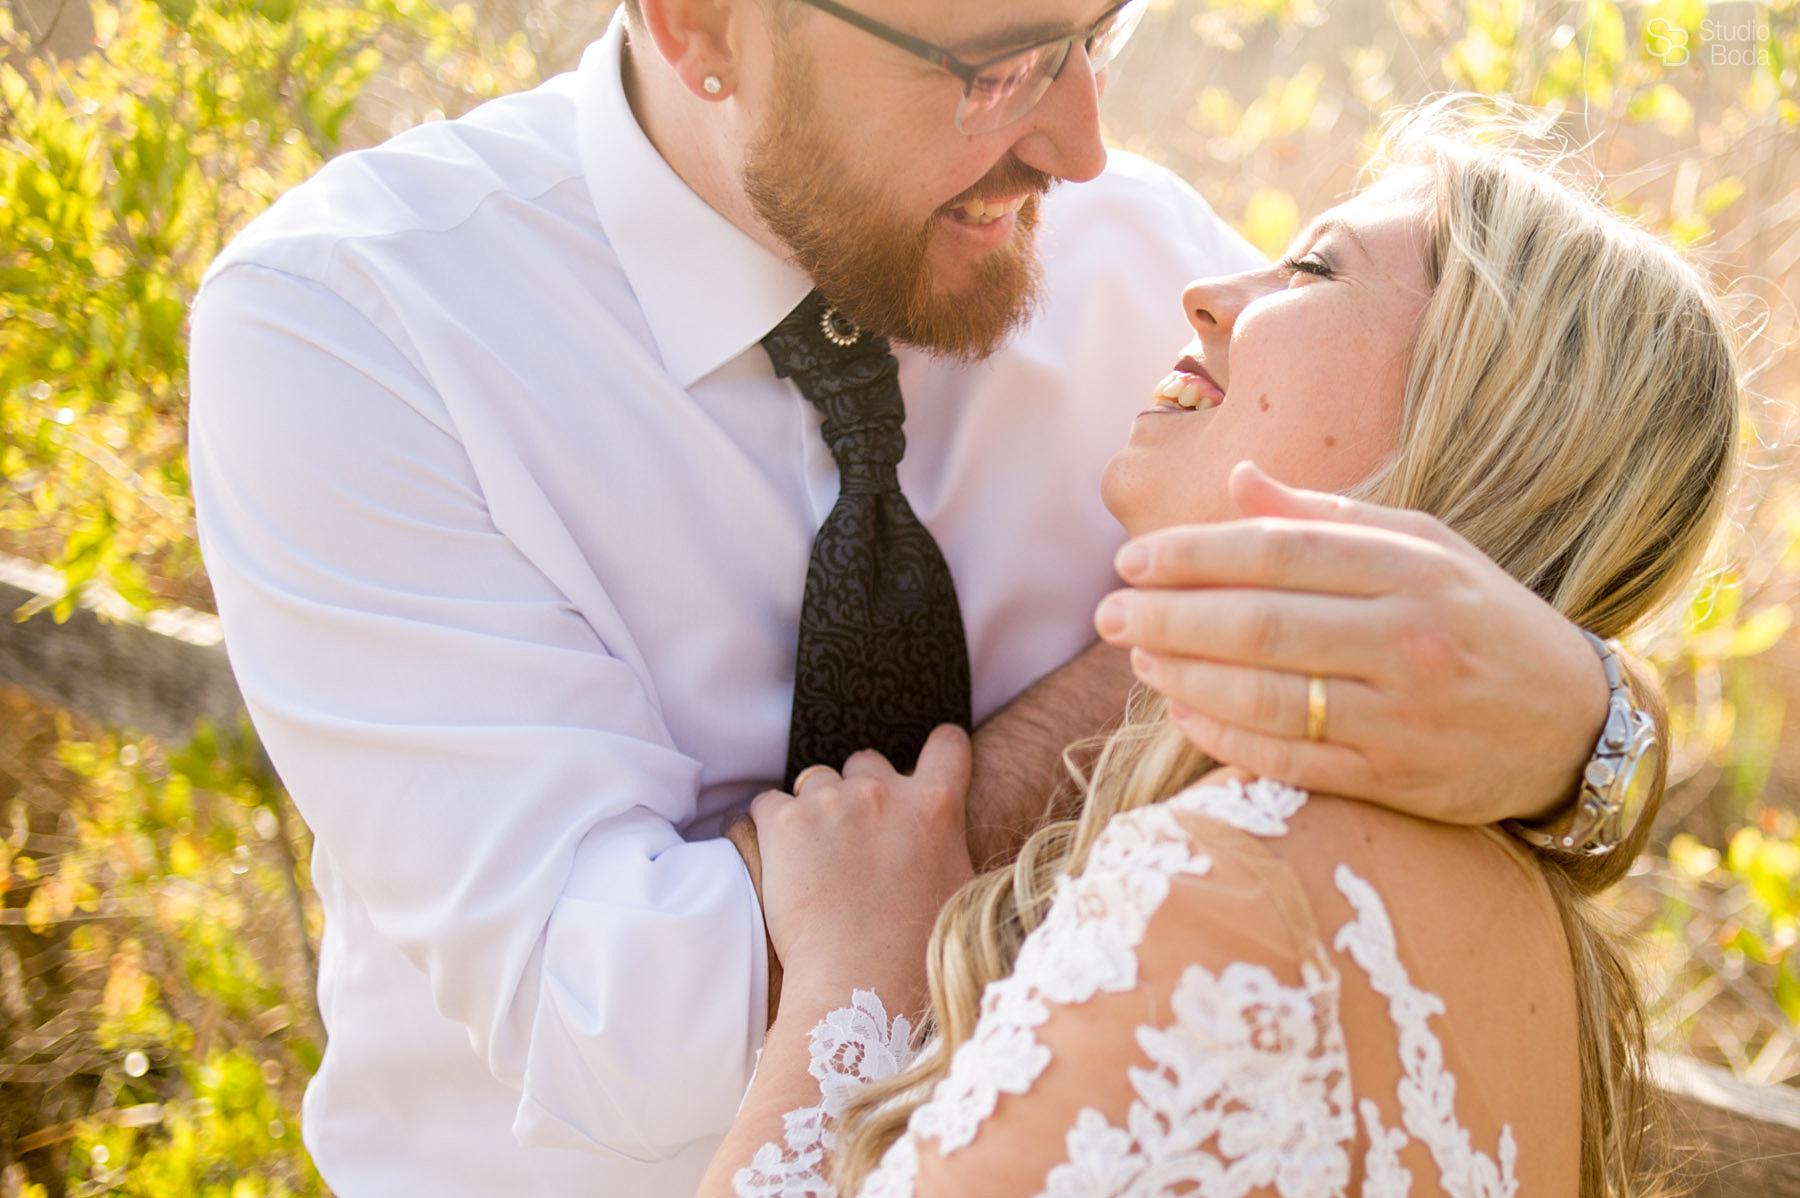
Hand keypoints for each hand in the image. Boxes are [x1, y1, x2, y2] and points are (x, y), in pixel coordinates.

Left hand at [748, 724, 974, 1017]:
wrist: (861, 983)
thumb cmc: (916, 953)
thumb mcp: (957, 888)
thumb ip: (944, 843)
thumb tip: (933, 833)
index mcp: (936, 806)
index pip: (946, 744)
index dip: (937, 750)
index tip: (927, 763)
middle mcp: (883, 793)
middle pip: (866, 761)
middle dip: (860, 790)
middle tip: (853, 840)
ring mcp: (830, 803)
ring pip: (815, 781)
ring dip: (814, 809)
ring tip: (812, 860)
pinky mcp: (784, 822)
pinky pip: (767, 805)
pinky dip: (770, 827)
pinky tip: (779, 863)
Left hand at [1095, 460, 1604, 825]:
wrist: (1574, 724)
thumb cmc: (1480, 618)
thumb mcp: (1425, 546)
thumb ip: (1325, 515)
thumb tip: (1237, 479)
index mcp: (1412, 570)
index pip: (1278, 553)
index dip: (1194, 555)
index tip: (1133, 560)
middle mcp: (1408, 640)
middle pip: (1260, 625)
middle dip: (1168, 618)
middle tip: (1107, 615)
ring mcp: (1401, 716)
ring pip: (1267, 697)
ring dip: (1185, 679)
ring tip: (1137, 660)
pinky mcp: (1394, 780)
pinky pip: (1289, 761)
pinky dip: (1225, 738)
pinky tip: (1182, 714)